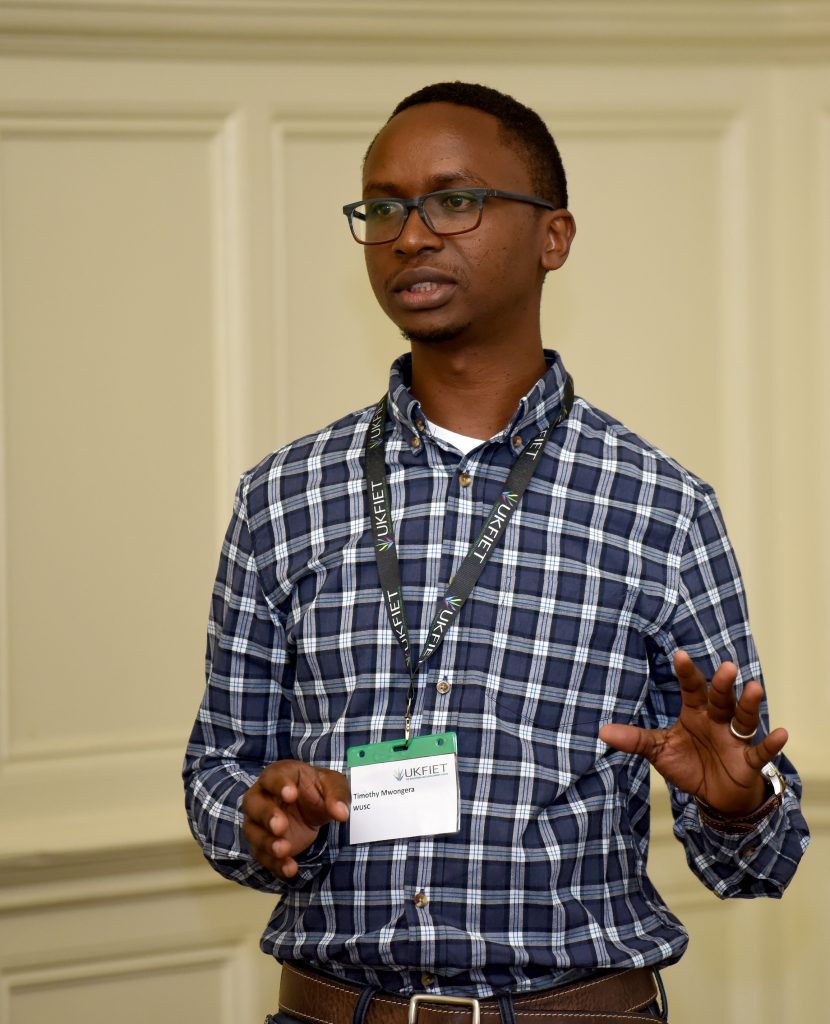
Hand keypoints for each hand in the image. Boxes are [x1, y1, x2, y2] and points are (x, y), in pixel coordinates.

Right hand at [242, 760, 349, 877]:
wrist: (312, 809)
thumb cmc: (317, 790)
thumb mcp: (333, 785)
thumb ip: (337, 795)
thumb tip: (341, 813)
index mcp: (278, 775)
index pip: (273, 776)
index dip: (279, 785)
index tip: (291, 794)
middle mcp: (261, 796)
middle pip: (254, 804)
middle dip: (266, 815)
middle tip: (280, 826)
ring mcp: (258, 822)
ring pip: (253, 831)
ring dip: (267, 842)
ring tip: (284, 850)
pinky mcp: (262, 844)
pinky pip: (262, 855)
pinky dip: (275, 863)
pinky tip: (290, 869)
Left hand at [599, 651, 788, 815]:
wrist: (714, 797)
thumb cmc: (689, 764)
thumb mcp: (659, 751)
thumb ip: (635, 740)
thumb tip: (602, 732)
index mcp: (695, 713)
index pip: (691, 689)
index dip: (687, 673)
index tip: (680, 656)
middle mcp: (717, 720)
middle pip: (720, 698)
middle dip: (722, 684)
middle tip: (726, 667)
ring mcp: (734, 739)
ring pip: (743, 718)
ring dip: (749, 704)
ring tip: (754, 689)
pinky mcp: (748, 761)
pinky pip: (760, 751)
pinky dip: (771, 744)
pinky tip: (782, 733)